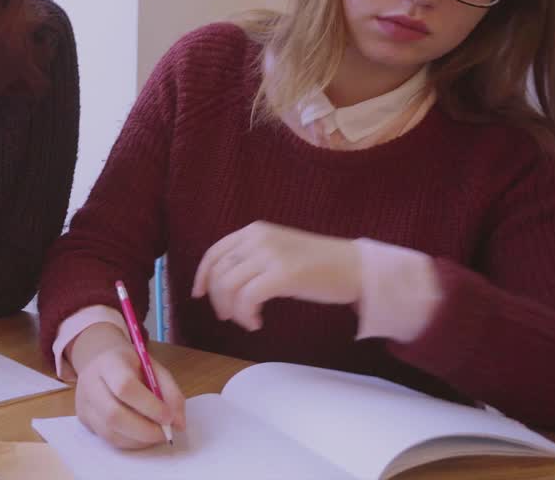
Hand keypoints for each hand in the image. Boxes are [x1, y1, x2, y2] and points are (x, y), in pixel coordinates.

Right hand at [68, 323, 185, 449]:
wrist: (99, 359)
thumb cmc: (130, 364)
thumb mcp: (154, 367)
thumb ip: (170, 393)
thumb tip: (178, 424)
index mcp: (109, 362)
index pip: (125, 387)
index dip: (149, 406)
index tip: (168, 417)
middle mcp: (90, 383)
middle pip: (113, 414)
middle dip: (145, 430)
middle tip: (165, 433)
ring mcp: (83, 403)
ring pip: (109, 432)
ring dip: (139, 440)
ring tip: (155, 434)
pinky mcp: (83, 418)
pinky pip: (107, 438)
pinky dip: (129, 442)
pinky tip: (141, 434)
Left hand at [192, 220, 360, 331]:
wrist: (355, 267)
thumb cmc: (318, 264)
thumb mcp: (277, 252)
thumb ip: (251, 259)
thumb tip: (221, 283)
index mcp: (254, 231)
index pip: (214, 253)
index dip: (202, 277)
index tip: (199, 295)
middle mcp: (258, 238)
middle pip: (218, 273)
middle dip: (218, 300)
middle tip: (230, 317)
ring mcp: (270, 254)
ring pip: (229, 287)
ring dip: (233, 311)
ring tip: (247, 321)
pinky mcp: (283, 274)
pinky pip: (247, 298)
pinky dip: (246, 315)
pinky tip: (257, 323)